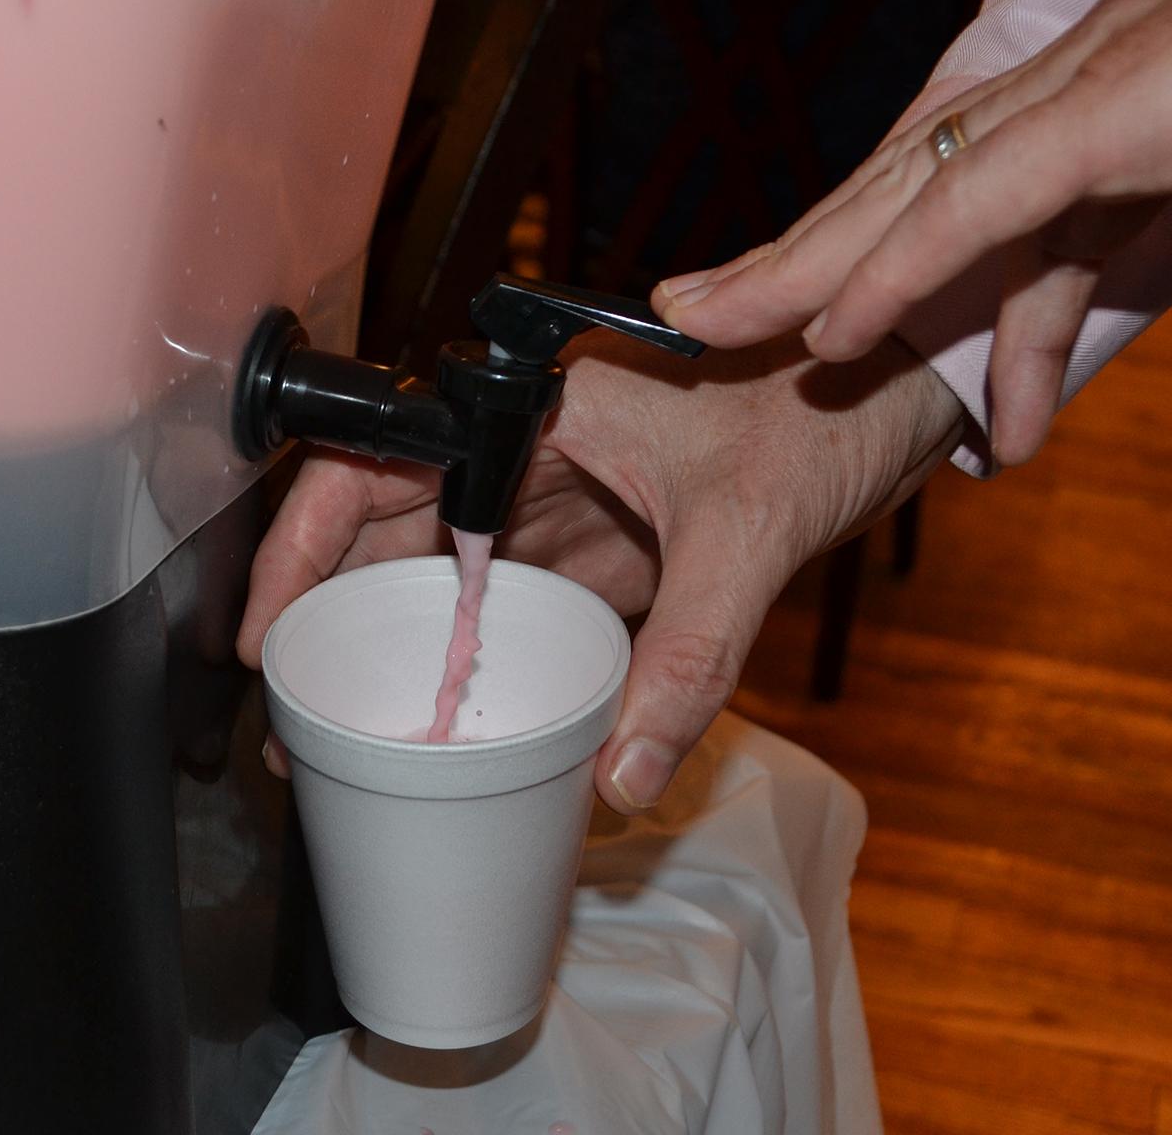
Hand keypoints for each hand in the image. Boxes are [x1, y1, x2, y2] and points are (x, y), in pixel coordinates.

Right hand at [237, 331, 964, 813]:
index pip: (372, 461)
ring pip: (433, 571)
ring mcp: (554, 499)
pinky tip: (439, 720)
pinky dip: (467, 663)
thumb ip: (689, 657)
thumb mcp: (751, 532)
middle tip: (290, 710)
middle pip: (381, 526)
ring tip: (339, 730)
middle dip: (324, 614)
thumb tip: (622, 775)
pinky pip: (505, 606)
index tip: (270, 633)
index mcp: (531, 407)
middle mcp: (522, 448)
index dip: (300, 547)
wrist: (900, 395)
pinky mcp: (592, 544)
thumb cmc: (824, 411)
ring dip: (386, 646)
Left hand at [651, 0, 1171, 461]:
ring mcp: (1115, 79)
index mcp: (1159, 99)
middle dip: (811, 258)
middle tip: (713, 318)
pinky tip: (829, 325)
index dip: (929, 290)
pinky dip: (904, 263)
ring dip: (810, 264)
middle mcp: (1107, 79)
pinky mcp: (1140, 96)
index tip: (872, 364)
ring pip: (921, 188)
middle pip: (919, 186)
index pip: (1003, 207)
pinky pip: (990, 195)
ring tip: (710, 326)